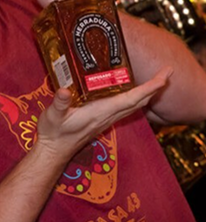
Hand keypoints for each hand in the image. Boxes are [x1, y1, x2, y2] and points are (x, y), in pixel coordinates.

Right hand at [36, 67, 172, 163]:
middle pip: (138, 101)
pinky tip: (134, 91)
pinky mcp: (102, 119)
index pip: (131, 99)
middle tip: (167, 71)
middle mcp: (107, 115)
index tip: (163, 77)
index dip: (148, 88)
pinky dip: (136, 98)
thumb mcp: (53, 115)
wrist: (53, 151)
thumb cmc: (53, 133)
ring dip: (148, 93)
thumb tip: (64, 90)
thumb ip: (60, 103)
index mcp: (100, 112)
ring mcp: (106, 118)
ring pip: (134, 105)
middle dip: (154, 87)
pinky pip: (126, 107)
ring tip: (157, 78)